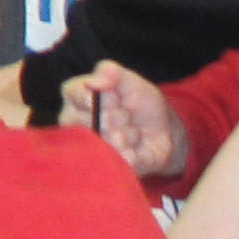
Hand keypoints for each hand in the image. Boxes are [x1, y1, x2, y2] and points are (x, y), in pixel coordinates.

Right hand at [66, 62, 185, 180]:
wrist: (164, 130)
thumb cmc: (139, 101)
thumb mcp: (129, 79)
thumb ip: (110, 72)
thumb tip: (92, 83)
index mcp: (74, 97)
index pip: (82, 96)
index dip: (107, 98)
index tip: (117, 97)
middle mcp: (74, 124)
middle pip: (99, 121)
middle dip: (121, 116)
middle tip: (127, 115)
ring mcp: (89, 147)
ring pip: (113, 141)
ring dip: (131, 134)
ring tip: (132, 131)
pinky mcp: (108, 167)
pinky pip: (123, 160)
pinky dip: (137, 152)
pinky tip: (136, 148)